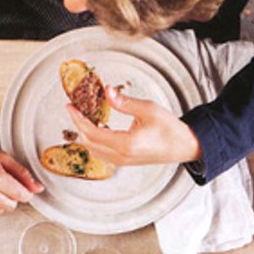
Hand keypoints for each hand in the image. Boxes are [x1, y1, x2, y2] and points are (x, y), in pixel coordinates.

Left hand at [66, 85, 201, 166]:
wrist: (183, 146)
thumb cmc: (169, 128)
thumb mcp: (148, 109)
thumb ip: (124, 102)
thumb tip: (106, 91)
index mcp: (126, 144)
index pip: (91, 132)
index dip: (78, 118)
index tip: (70, 106)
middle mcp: (120, 156)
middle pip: (88, 142)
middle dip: (77, 125)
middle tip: (74, 109)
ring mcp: (121, 161)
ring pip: (92, 149)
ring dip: (84, 133)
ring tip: (83, 116)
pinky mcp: (123, 161)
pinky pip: (100, 153)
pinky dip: (93, 140)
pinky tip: (97, 127)